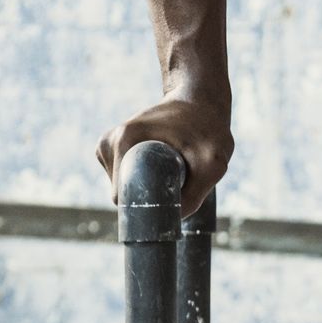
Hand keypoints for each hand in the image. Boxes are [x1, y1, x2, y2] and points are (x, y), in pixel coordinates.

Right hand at [94, 99, 233, 217]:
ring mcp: (109, 145)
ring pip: (124, 187)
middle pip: (122, 193)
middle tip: (180, 180)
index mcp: (123, 141)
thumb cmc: (208, 127)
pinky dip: (144, 178)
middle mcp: (109, 142)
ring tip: (173, 167)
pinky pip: (126, 178)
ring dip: (148, 185)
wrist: (199, 101)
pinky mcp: (114, 149)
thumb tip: (172, 221)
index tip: (171, 199)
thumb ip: (195, 194)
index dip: (146, 206)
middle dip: (149, 195)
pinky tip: (162, 164)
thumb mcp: (212, 162)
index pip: (122, 195)